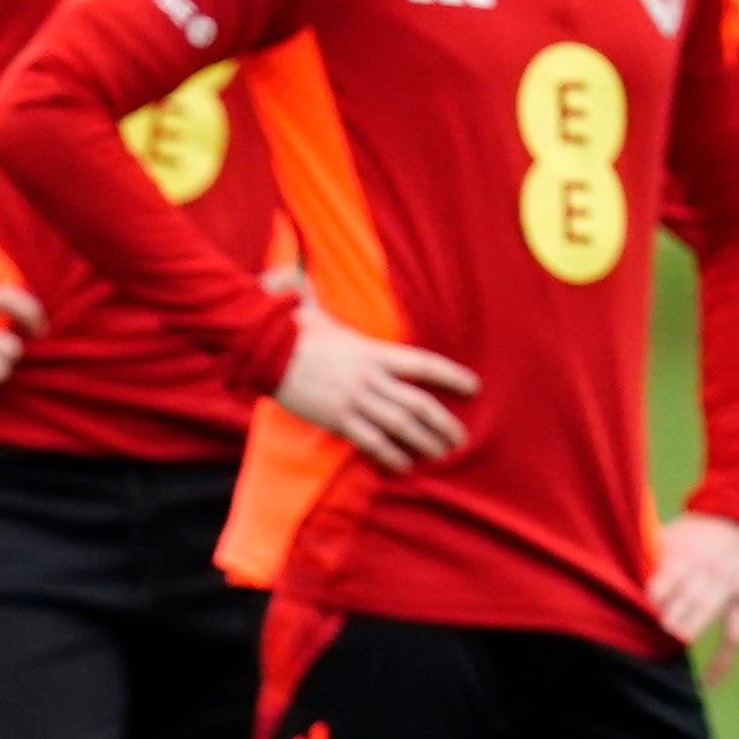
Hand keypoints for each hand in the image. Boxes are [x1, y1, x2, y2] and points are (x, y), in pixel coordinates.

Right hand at [271, 304, 478, 469]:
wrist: (264, 349)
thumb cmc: (289, 329)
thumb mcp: (314, 310)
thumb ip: (316, 294)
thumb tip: (300, 274)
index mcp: (372, 351)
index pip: (423, 364)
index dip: (452, 376)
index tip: (474, 387)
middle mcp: (370, 377)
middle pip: (418, 403)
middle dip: (443, 423)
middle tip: (461, 438)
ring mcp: (354, 399)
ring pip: (400, 426)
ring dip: (424, 442)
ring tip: (440, 455)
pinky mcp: (336, 418)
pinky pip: (371, 441)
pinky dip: (390, 455)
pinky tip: (403, 465)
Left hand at [652, 511, 738, 681]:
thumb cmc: (701, 531)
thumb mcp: (678, 530)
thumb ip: (652, 547)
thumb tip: (615, 559)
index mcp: (689, 552)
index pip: (669, 575)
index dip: (655, 593)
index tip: (642, 606)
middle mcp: (711, 569)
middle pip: (689, 594)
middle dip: (672, 612)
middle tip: (657, 626)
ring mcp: (729, 586)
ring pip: (710, 610)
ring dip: (691, 625)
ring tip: (674, 638)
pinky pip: (736, 634)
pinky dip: (723, 660)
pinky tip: (709, 680)